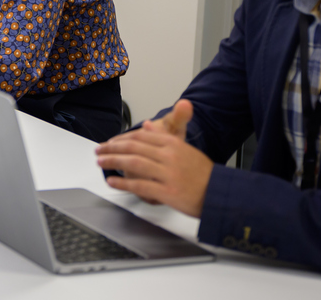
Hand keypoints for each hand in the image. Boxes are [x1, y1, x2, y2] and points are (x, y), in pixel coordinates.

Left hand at [94, 100, 212, 217]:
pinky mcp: (167, 191)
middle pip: (133, 147)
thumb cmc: (204, 174)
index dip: (121, 139)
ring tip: (101, 162)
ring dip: (113, 162)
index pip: (140, 137)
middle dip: (112, 148)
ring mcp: (168, 174)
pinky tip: (112, 182)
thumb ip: (164, 137)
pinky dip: (123, 184)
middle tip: (99, 150)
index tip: (111, 142)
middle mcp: (169, 156)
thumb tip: (147, 126)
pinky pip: (139, 185)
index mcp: (173, 144)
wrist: (221, 194)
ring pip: (133, 163)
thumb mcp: (185, 149)